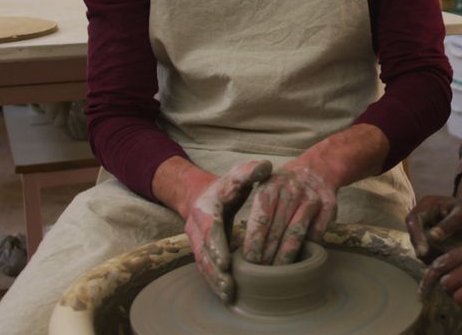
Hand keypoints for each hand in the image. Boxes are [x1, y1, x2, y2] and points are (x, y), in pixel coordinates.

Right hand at [183, 160, 271, 302]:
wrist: (201, 195)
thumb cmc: (225, 186)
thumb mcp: (236, 175)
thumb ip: (250, 171)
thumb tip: (265, 166)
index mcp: (205, 208)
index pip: (209, 228)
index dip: (216, 245)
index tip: (226, 260)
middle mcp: (196, 228)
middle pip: (203, 253)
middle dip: (215, 271)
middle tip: (229, 286)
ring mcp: (196, 242)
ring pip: (202, 265)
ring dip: (214, 281)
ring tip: (229, 295)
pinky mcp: (201, 253)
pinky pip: (206, 270)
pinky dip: (215, 283)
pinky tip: (228, 295)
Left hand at [242, 163, 337, 264]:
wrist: (318, 169)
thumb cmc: (285, 186)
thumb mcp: (266, 187)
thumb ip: (258, 211)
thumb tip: (245, 246)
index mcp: (271, 186)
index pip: (261, 217)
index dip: (255, 240)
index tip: (251, 259)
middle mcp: (292, 191)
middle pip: (277, 229)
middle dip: (268, 253)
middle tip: (262, 272)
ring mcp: (311, 199)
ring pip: (296, 233)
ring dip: (286, 254)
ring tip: (278, 271)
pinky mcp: (328, 206)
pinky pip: (316, 232)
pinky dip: (308, 246)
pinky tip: (299, 258)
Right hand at [406, 196, 461, 262]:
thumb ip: (449, 224)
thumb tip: (433, 237)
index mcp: (426, 205)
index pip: (412, 220)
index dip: (416, 236)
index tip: (423, 251)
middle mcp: (420, 217)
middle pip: (413, 236)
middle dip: (424, 249)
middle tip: (439, 258)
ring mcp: (422, 230)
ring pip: (419, 247)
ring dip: (431, 254)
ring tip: (449, 252)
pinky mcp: (426, 241)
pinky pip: (427, 253)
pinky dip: (435, 257)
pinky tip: (448, 254)